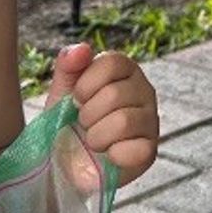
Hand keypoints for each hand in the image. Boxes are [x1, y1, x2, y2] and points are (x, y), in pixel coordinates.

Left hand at [45, 43, 159, 183]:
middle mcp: (143, 91)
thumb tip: (83, 48)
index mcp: (125, 71)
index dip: (86, 83)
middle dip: (87, 115)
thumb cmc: (66, 123)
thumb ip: (69, 65)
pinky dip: (112, 155)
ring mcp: (150, 120)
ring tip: (94, 141)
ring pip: (123, 121)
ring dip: (96, 136)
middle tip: (84, 124)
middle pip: (115, 94)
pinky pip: (135, 149)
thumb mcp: (61, 91)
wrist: (63, 164)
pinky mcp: (150, 150)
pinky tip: (108, 155)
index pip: (113, 62)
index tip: (76, 99)